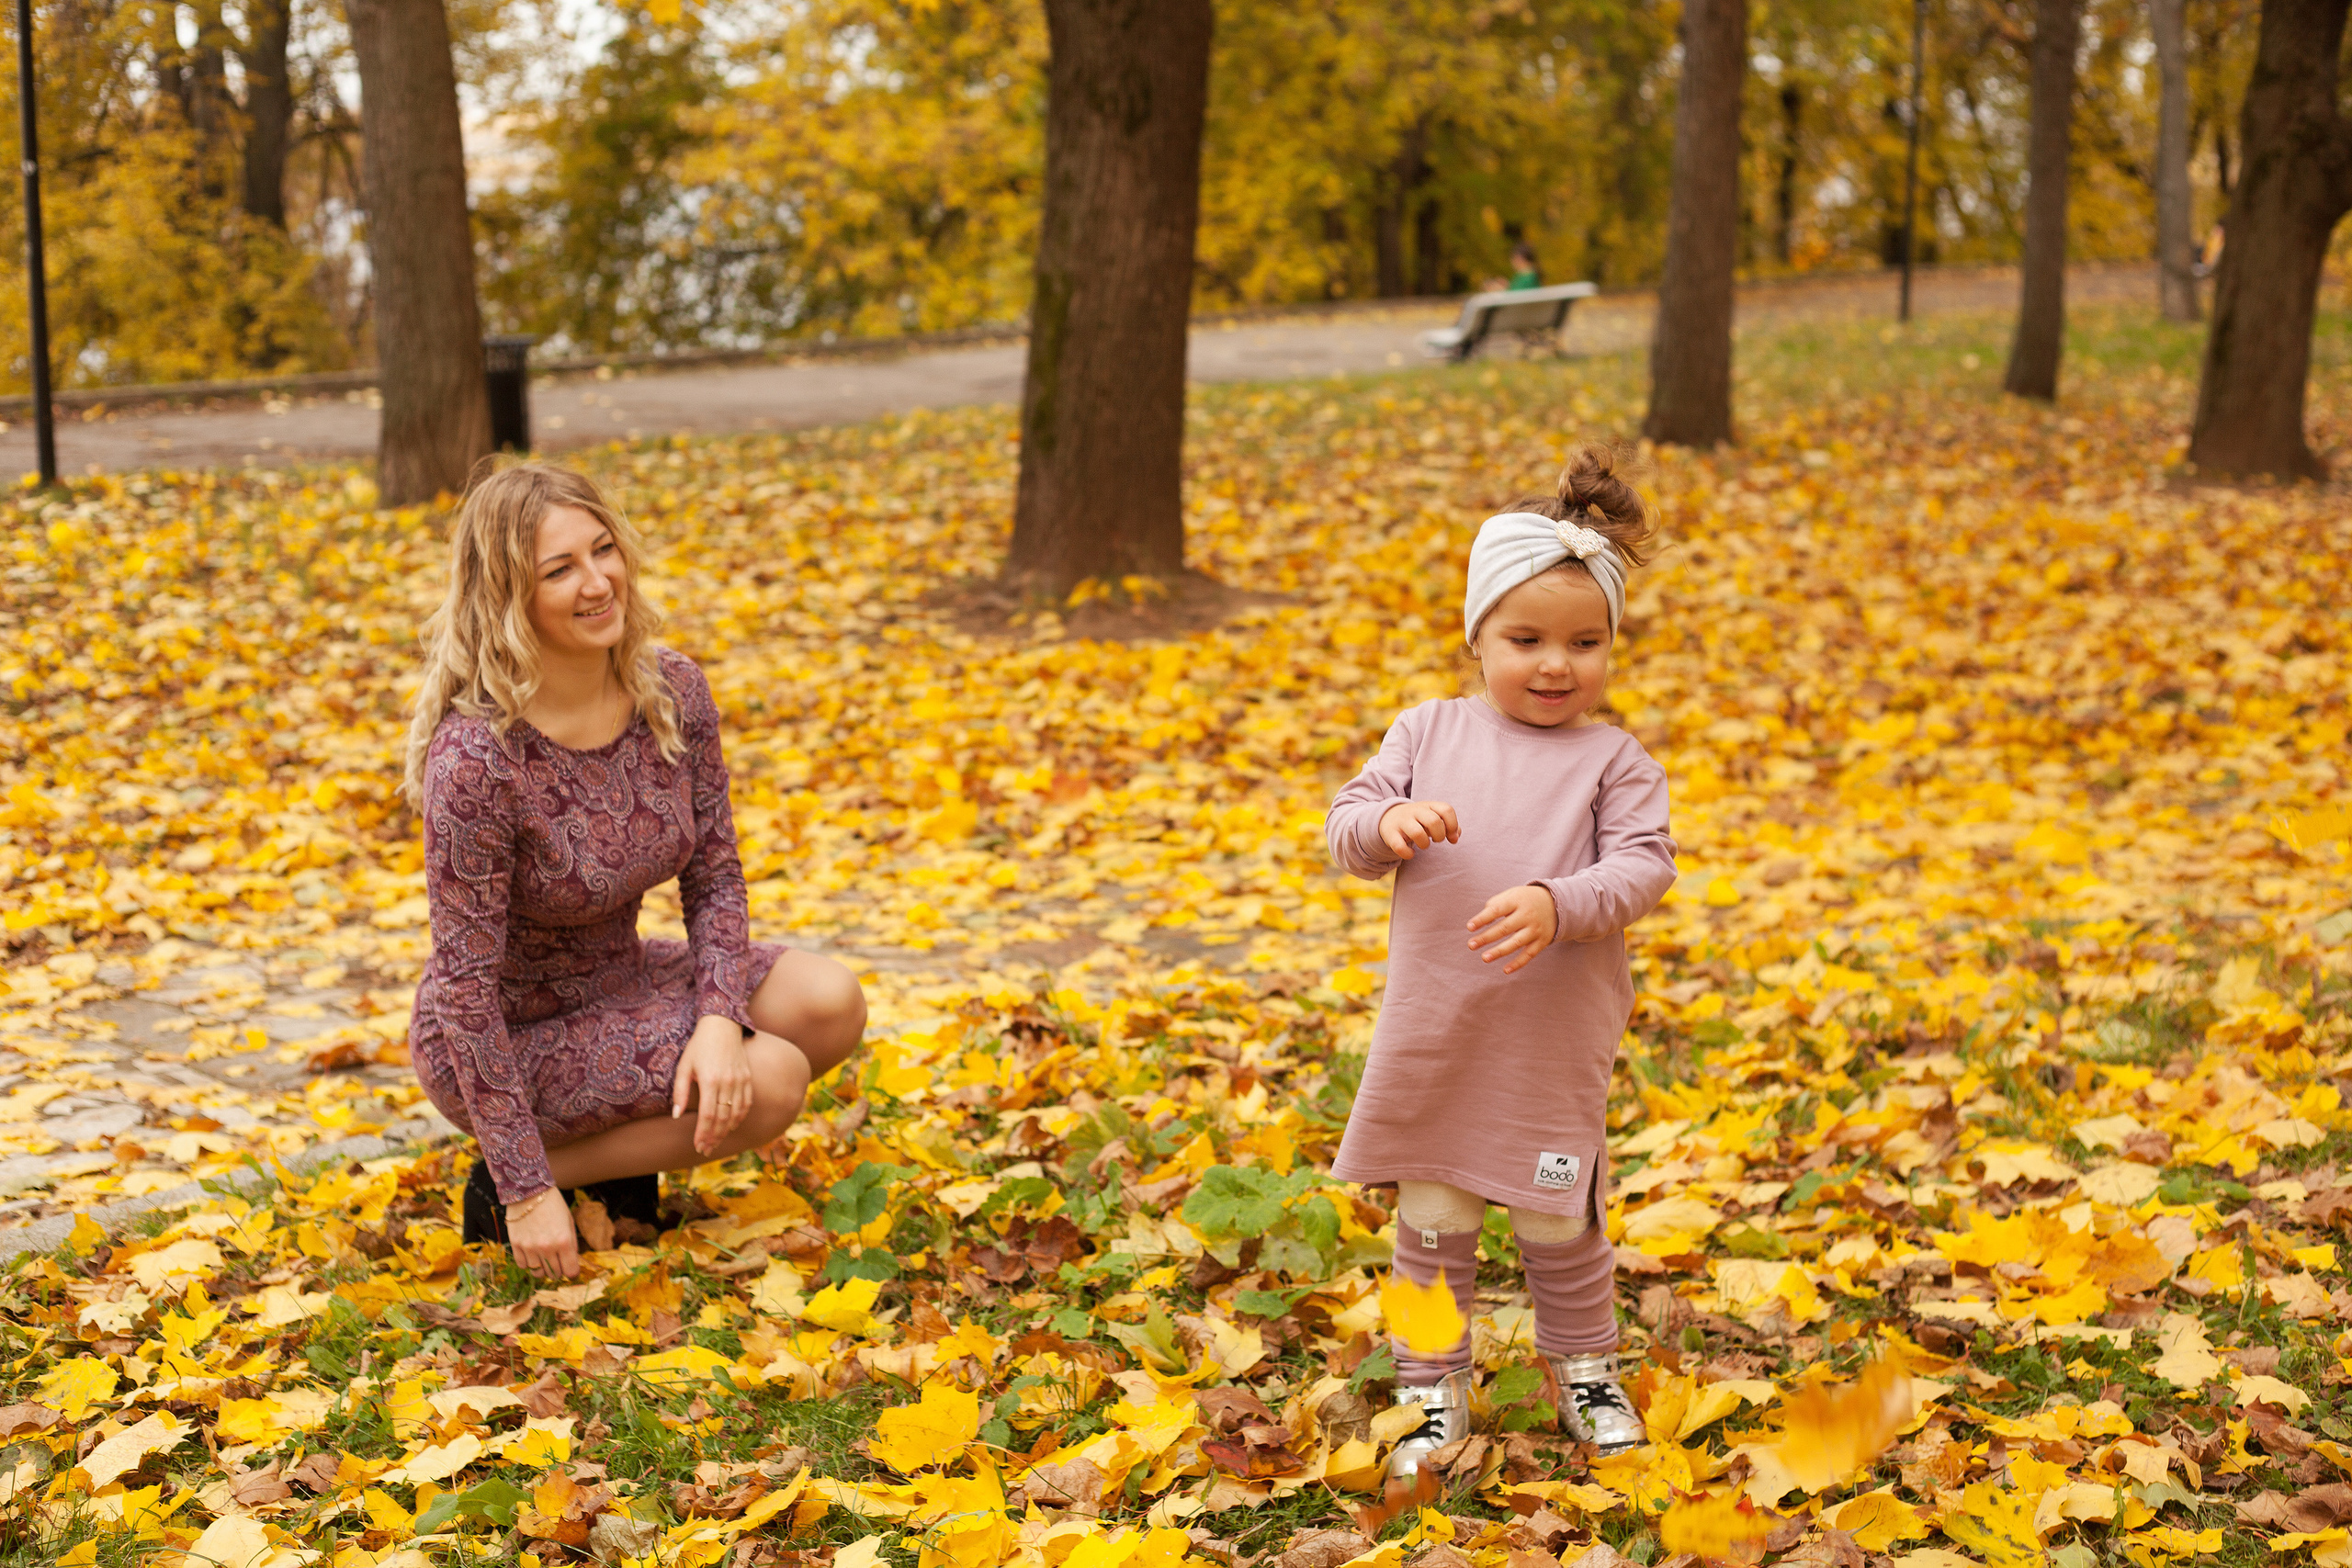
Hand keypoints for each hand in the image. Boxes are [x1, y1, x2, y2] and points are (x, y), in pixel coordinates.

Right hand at [507, 1191, 579, 1278]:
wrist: (529, 1191)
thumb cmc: (553, 1205)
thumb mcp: (569, 1222)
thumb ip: (572, 1244)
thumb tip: (572, 1263)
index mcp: (564, 1241)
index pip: (570, 1271)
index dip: (572, 1272)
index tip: (571, 1270)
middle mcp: (547, 1247)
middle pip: (554, 1274)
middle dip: (558, 1270)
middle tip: (557, 1261)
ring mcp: (529, 1247)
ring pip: (538, 1273)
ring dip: (543, 1268)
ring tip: (544, 1257)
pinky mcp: (516, 1245)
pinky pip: (523, 1265)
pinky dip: (528, 1263)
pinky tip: (532, 1253)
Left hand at [674, 1015, 754, 1155]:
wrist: (722, 1026)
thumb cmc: (699, 1046)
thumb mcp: (684, 1066)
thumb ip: (680, 1092)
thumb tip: (677, 1115)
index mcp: (710, 1081)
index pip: (708, 1116)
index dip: (703, 1134)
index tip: (697, 1146)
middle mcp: (728, 1083)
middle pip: (722, 1119)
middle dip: (713, 1138)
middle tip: (705, 1150)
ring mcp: (740, 1081)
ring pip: (736, 1114)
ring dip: (726, 1131)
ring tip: (716, 1142)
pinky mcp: (747, 1078)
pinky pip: (746, 1104)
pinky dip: (739, 1118)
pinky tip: (731, 1126)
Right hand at [1379, 800, 1459, 859]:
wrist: (1388, 817)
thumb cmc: (1417, 821)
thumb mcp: (1433, 817)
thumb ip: (1449, 826)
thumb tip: (1455, 837)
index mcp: (1428, 806)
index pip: (1446, 809)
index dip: (1452, 825)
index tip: (1451, 836)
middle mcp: (1415, 811)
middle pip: (1433, 821)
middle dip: (1440, 835)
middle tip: (1436, 840)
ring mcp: (1402, 821)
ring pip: (1417, 832)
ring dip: (1425, 844)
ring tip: (1424, 845)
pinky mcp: (1390, 833)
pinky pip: (1399, 846)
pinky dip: (1408, 854)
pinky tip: (1411, 853)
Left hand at [1468, 885, 1557, 972]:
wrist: (1556, 904)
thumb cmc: (1525, 900)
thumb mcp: (1512, 895)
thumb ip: (1495, 904)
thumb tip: (1480, 921)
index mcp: (1517, 901)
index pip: (1497, 910)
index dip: (1483, 919)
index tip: (1469, 927)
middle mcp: (1527, 915)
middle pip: (1505, 928)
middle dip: (1487, 937)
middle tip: (1471, 945)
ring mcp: (1535, 929)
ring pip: (1516, 942)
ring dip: (1499, 951)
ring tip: (1484, 958)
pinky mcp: (1542, 941)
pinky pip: (1529, 954)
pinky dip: (1518, 963)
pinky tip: (1506, 970)